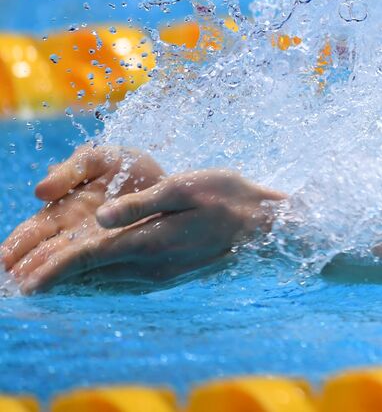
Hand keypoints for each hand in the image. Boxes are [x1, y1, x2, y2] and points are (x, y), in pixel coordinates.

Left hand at [4, 161, 285, 293]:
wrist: (267, 227)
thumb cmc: (229, 196)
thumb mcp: (185, 187)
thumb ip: (140, 203)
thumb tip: (100, 216)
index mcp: (151, 241)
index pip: (89, 257)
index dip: (53, 267)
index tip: (24, 279)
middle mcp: (152, 265)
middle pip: (92, 275)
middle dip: (54, 279)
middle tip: (20, 285)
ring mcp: (162, 274)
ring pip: (106, 282)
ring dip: (73, 283)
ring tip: (45, 284)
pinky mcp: (170, 274)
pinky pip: (123, 283)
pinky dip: (98, 283)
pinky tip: (89, 281)